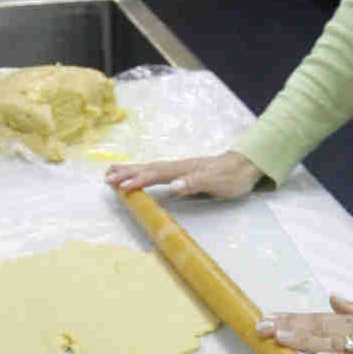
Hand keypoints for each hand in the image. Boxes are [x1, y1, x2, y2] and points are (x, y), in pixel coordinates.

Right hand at [105, 153, 263, 200]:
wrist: (245, 166)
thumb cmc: (232, 176)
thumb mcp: (217, 182)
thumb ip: (196, 183)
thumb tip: (174, 185)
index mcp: (183, 169)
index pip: (157, 174)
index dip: (140, 180)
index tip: (123, 187)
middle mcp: (178, 167)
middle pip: (148, 169)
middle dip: (127, 173)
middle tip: (107, 178)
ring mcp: (180, 169)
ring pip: (150, 169)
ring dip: (131, 171)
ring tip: (111, 172)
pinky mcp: (182, 173)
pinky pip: (157, 172)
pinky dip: (143, 173)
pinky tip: (137, 175)